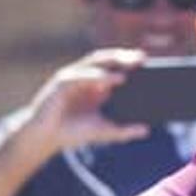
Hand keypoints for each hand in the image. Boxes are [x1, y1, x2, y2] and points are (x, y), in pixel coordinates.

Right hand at [21, 49, 152, 158]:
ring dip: (111, 62)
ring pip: (93, 63)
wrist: (46, 138)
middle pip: (107, 60)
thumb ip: (124, 131)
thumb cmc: (73, 131)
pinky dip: (95, 76)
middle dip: (124, 57)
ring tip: (129, 65)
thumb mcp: (104, 131)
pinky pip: (79, 76)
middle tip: (142, 58)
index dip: (131, 62)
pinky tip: (108, 79)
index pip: (116, 67)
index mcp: (97, 85)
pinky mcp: (60, 84)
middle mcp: (85, 77)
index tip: (149, 62)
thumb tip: (146, 130)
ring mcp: (72, 78)